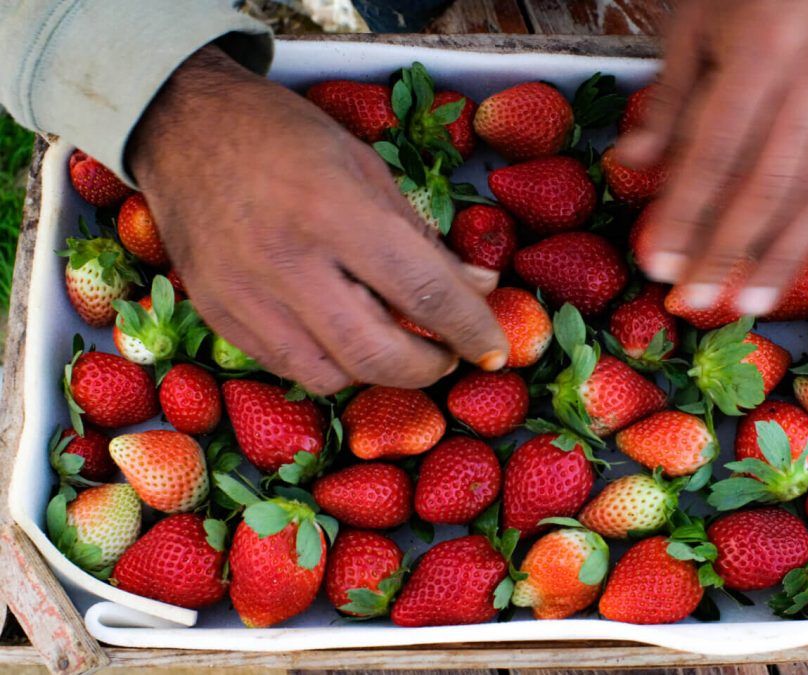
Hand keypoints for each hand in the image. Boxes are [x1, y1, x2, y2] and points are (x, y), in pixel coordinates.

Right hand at [128, 46, 507, 393]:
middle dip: (429, 368)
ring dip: (380, 372)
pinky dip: (331, 365)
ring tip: (399, 346)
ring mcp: (245, 296)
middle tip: (451, 356)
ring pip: (331, 375)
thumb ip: (422, 238)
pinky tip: (346, 339)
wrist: (182, 127)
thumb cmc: (284, 137)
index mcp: (334, 211)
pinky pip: (288, 367)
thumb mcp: (366, 168)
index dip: (471, 328)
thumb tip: (478, 286)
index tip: (496, 347)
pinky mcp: (218, 316)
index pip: (423, 291)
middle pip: (376, 354)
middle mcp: (286, 262)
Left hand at [618, 0, 807, 312]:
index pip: (715, 154)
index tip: (657, 263)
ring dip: (787, 254)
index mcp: (760, 51)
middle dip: (728, 251)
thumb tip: (632, 164)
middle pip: (769, 184)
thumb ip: (669, 97)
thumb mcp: (693, 22)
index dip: (685, 215)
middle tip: (696, 300)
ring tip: (754, 302)